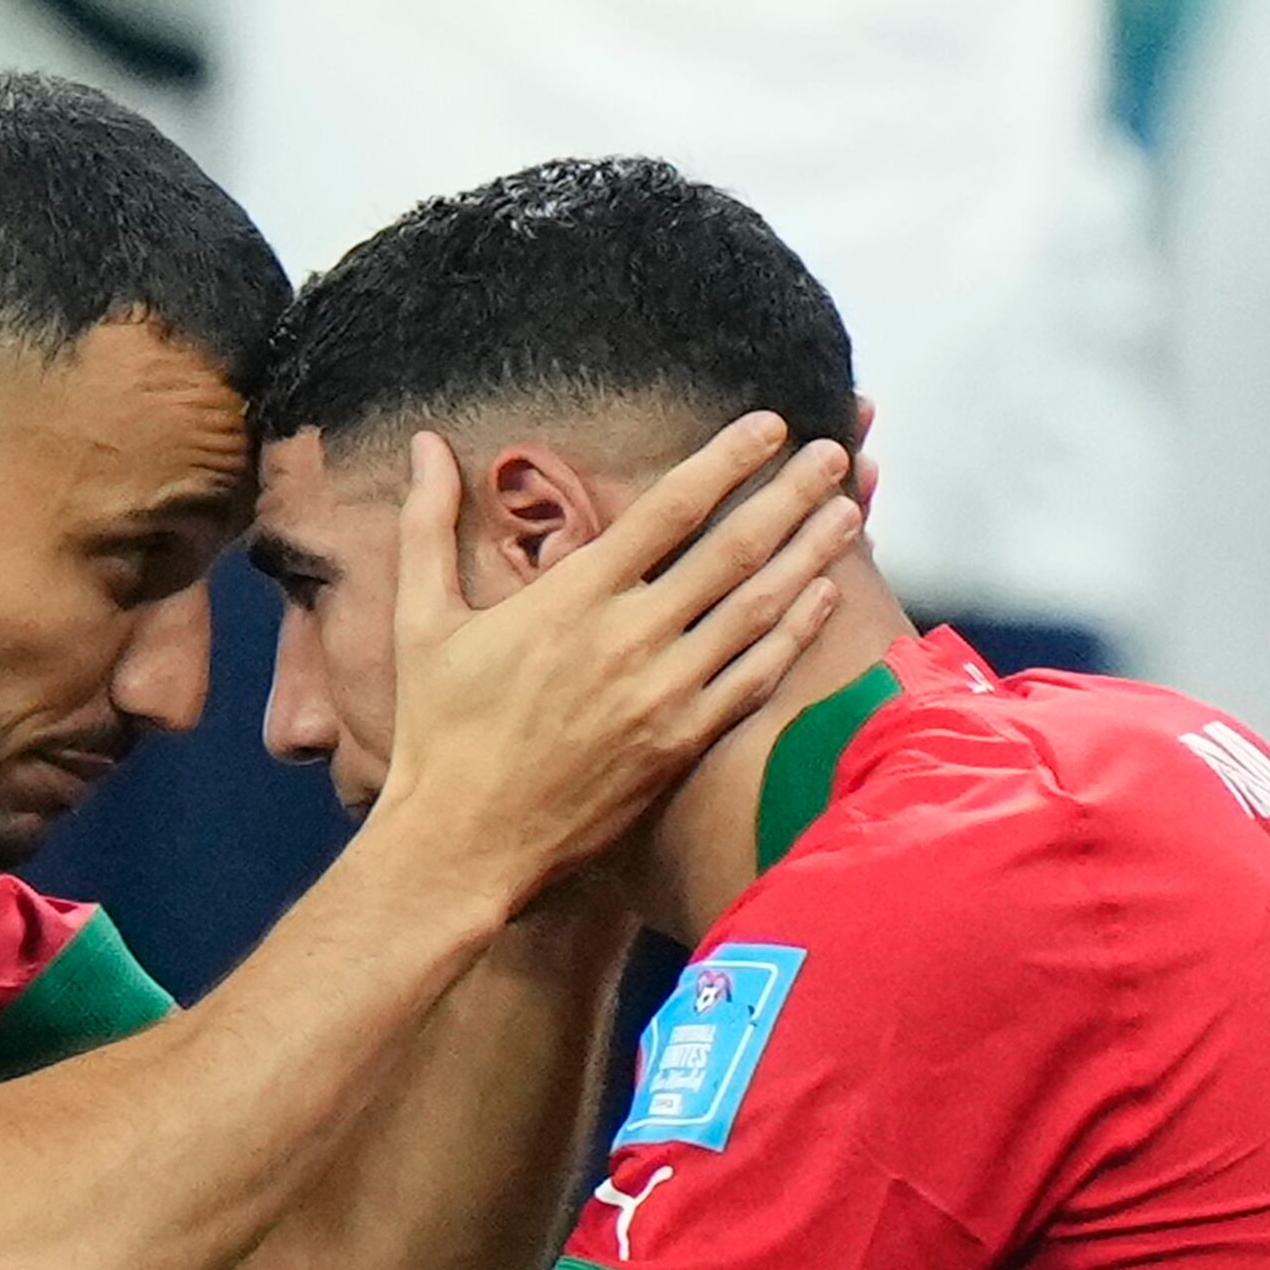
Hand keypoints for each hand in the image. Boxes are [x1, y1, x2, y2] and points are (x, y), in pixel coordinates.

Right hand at [372, 416, 860, 909]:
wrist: (462, 844)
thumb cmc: (438, 733)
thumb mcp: (421, 621)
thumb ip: (428, 525)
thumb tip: (422, 444)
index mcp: (572, 596)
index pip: (669, 507)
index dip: (726, 459)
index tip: (768, 426)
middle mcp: (629, 638)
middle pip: (731, 549)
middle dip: (789, 495)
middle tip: (833, 455)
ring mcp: (663, 694)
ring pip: (756, 610)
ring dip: (808, 556)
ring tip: (848, 512)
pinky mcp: (680, 745)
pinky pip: (753, 679)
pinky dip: (795, 635)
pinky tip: (824, 600)